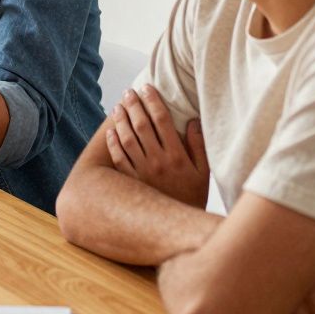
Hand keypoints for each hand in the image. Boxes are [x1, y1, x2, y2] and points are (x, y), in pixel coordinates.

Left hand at [106, 85, 208, 207]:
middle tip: (128, 92)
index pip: (162, 120)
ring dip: (120, 120)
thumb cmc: (194, 196)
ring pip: (127, 139)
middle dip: (134, 105)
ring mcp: (142, 171)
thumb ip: (198, 145)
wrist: (179, 225)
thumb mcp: (204, 171)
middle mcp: (157, 161)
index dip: (153, 101)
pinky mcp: (131, 181)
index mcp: (177, 155)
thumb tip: (193, 121)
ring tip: (118, 107)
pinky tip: (110, 131)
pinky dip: (113, 143)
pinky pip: (119, 158)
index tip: (147, 88)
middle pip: (141, 125)